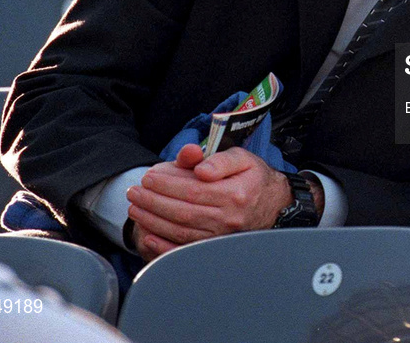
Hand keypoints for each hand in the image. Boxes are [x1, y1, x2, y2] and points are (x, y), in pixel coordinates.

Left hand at [126, 144, 292, 256]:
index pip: (192, 189)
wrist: (275, 206)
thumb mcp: (243, 158)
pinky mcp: (217, 248)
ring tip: (136, 208)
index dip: (166, 185)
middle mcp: (229, 218)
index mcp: (235, 193)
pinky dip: (164, 246)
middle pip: (182, 211)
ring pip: (181, 231)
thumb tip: (201, 169)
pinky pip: (186, 250)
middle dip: (153, 202)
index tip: (148, 177)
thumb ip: (220, 160)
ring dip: (153, 221)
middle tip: (134, 192)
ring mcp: (222, 236)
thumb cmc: (254, 178)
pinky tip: (148, 237)